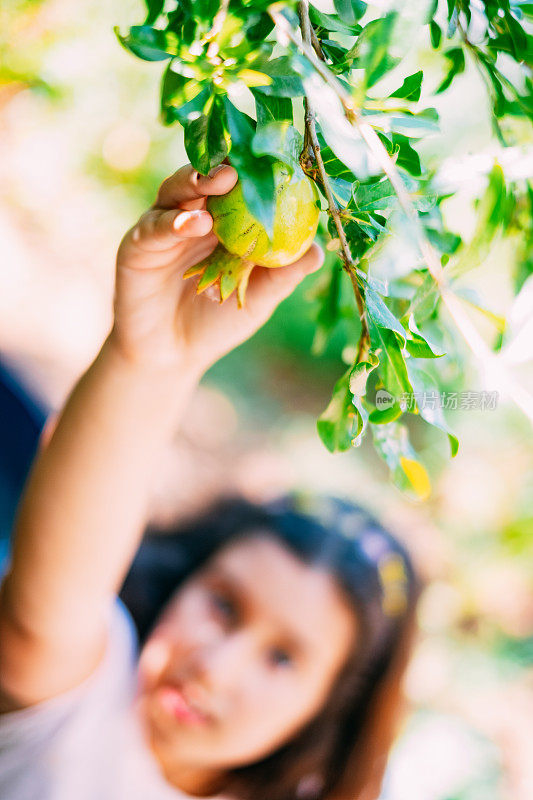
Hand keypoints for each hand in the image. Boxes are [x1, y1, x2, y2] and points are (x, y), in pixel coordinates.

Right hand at [111, 163, 323, 375]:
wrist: (172, 356)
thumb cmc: (217, 322)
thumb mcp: (258, 298)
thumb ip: (283, 274)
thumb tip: (318, 250)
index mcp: (222, 221)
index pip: (237, 184)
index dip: (253, 168)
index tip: (275, 157)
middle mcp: (190, 215)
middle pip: (204, 177)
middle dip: (224, 165)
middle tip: (244, 162)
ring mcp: (162, 227)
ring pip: (176, 191)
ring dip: (197, 182)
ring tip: (221, 182)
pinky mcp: (137, 245)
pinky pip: (155, 227)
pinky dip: (174, 222)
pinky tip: (195, 223)